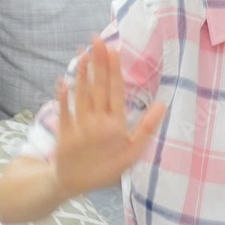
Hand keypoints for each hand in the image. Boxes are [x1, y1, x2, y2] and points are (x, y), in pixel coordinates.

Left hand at [53, 35, 166, 197]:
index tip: (113, 50)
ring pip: (81, 93)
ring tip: (84, 51)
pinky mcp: (63, 130)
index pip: (115, 91)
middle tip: (97, 39)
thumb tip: (163, 104)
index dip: (114, 70)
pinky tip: (63, 78)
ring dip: (82, 71)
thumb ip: (146, 128)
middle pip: (98, 87)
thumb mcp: (133, 153)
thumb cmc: (107, 169)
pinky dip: (62, 93)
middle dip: (98, 62)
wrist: (73, 185)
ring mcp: (78, 125)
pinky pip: (63, 108)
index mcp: (116, 126)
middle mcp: (97, 122)